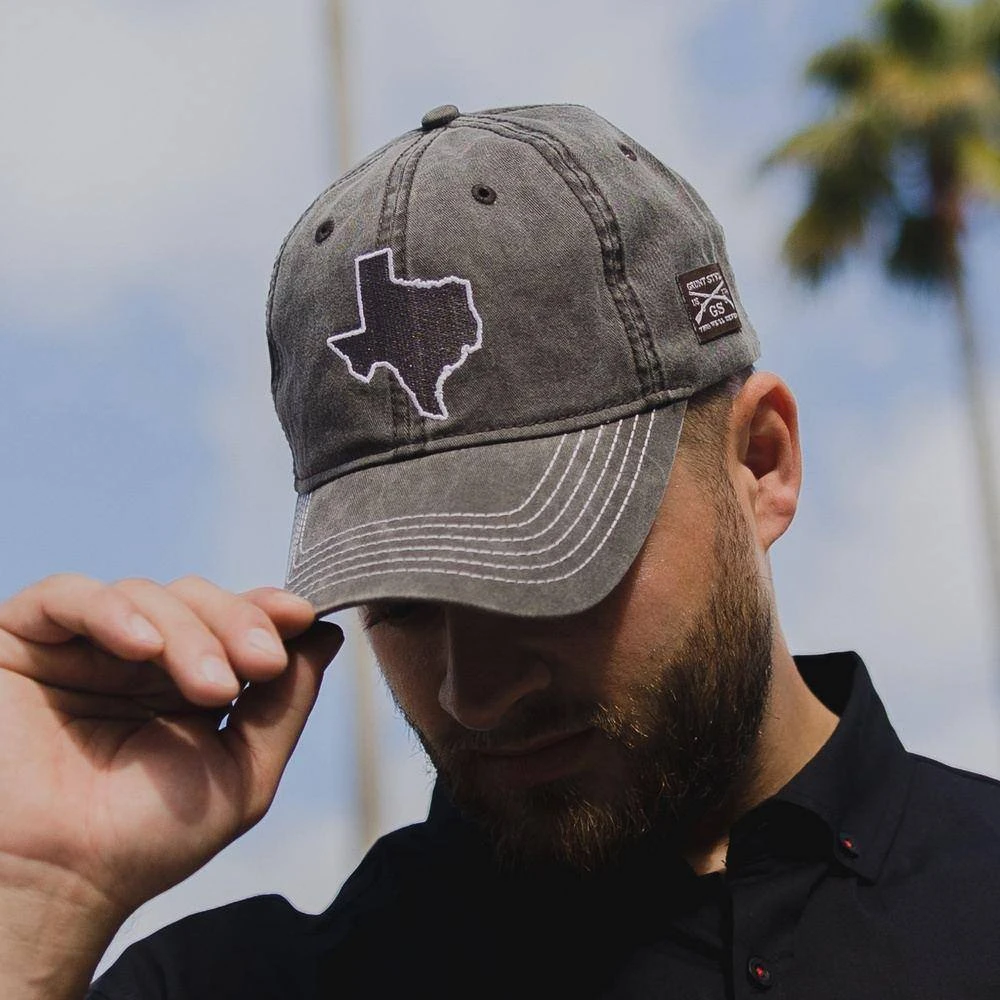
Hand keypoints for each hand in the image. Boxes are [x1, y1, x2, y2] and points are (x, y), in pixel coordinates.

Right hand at [0, 573, 341, 934]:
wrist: (57, 884)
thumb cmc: (146, 839)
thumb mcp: (242, 772)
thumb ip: (284, 703)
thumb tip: (326, 635)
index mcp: (185, 678)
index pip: (231, 618)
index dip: (267, 608)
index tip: (304, 617)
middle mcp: (135, 656)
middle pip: (196, 597)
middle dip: (237, 624)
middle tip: (262, 663)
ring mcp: (81, 646)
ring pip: (146, 593)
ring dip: (189, 632)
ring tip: (211, 687)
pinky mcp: (23, 641)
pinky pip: (67, 596)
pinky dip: (112, 611)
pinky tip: (142, 647)